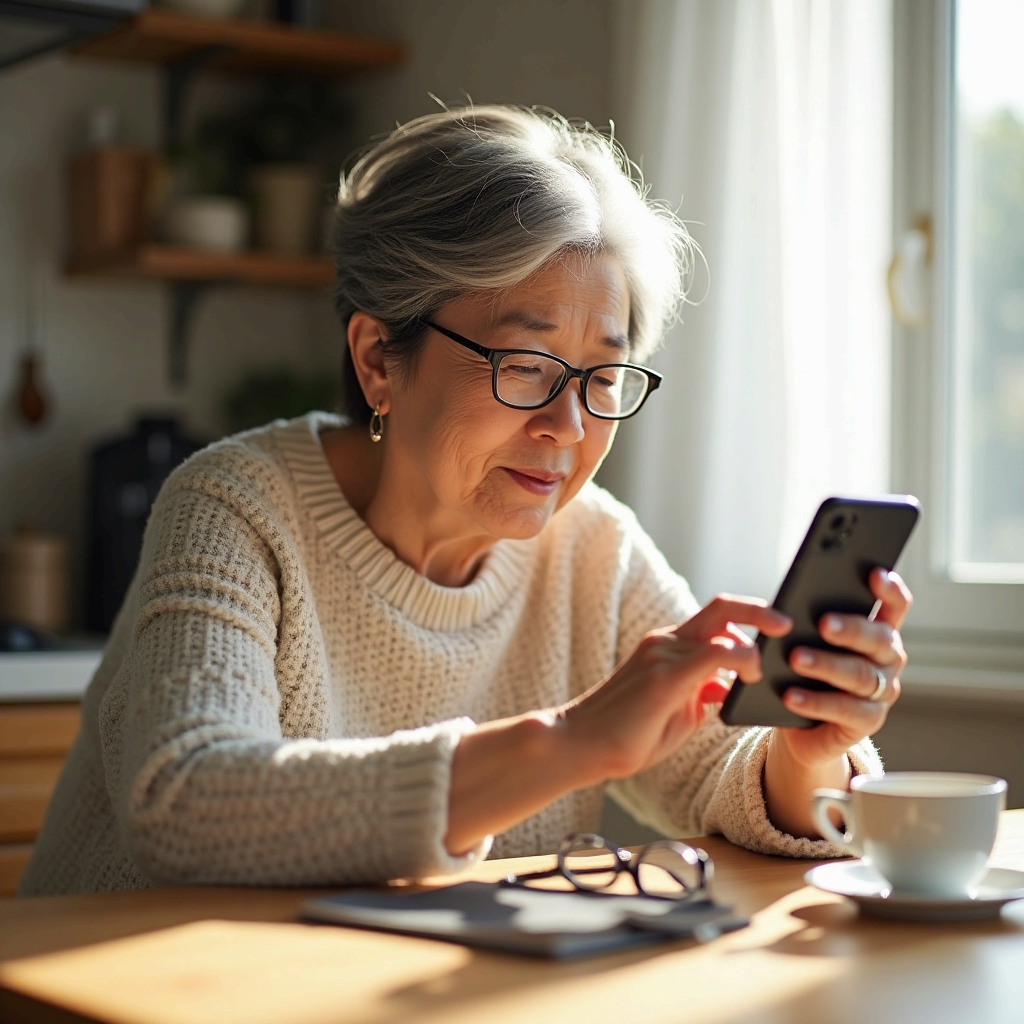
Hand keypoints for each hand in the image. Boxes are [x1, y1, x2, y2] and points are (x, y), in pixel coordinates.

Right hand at [560, 596, 791, 784]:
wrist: (580, 745)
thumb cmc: (627, 735)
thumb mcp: (678, 712)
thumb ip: (703, 693)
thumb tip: (729, 686)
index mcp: (668, 647)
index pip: (716, 619)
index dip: (750, 621)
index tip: (777, 634)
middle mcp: (666, 641)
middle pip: (722, 607)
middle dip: (761, 611)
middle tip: (788, 625)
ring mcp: (664, 653)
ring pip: (723, 628)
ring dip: (758, 643)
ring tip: (777, 664)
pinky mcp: (665, 674)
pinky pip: (716, 654)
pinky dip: (743, 660)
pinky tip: (753, 679)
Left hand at [763, 568, 912, 837]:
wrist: (801, 723)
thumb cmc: (805, 671)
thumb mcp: (808, 641)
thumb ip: (810, 622)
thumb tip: (792, 604)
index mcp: (879, 632)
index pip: (895, 606)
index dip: (890, 590)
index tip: (875, 573)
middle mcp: (889, 660)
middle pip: (878, 639)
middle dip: (850, 629)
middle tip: (822, 623)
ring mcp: (882, 692)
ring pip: (859, 675)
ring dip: (826, 665)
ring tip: (796, 658)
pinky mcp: (868, 722)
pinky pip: (845, 710)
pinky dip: (815, 702)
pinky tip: (790, 696)